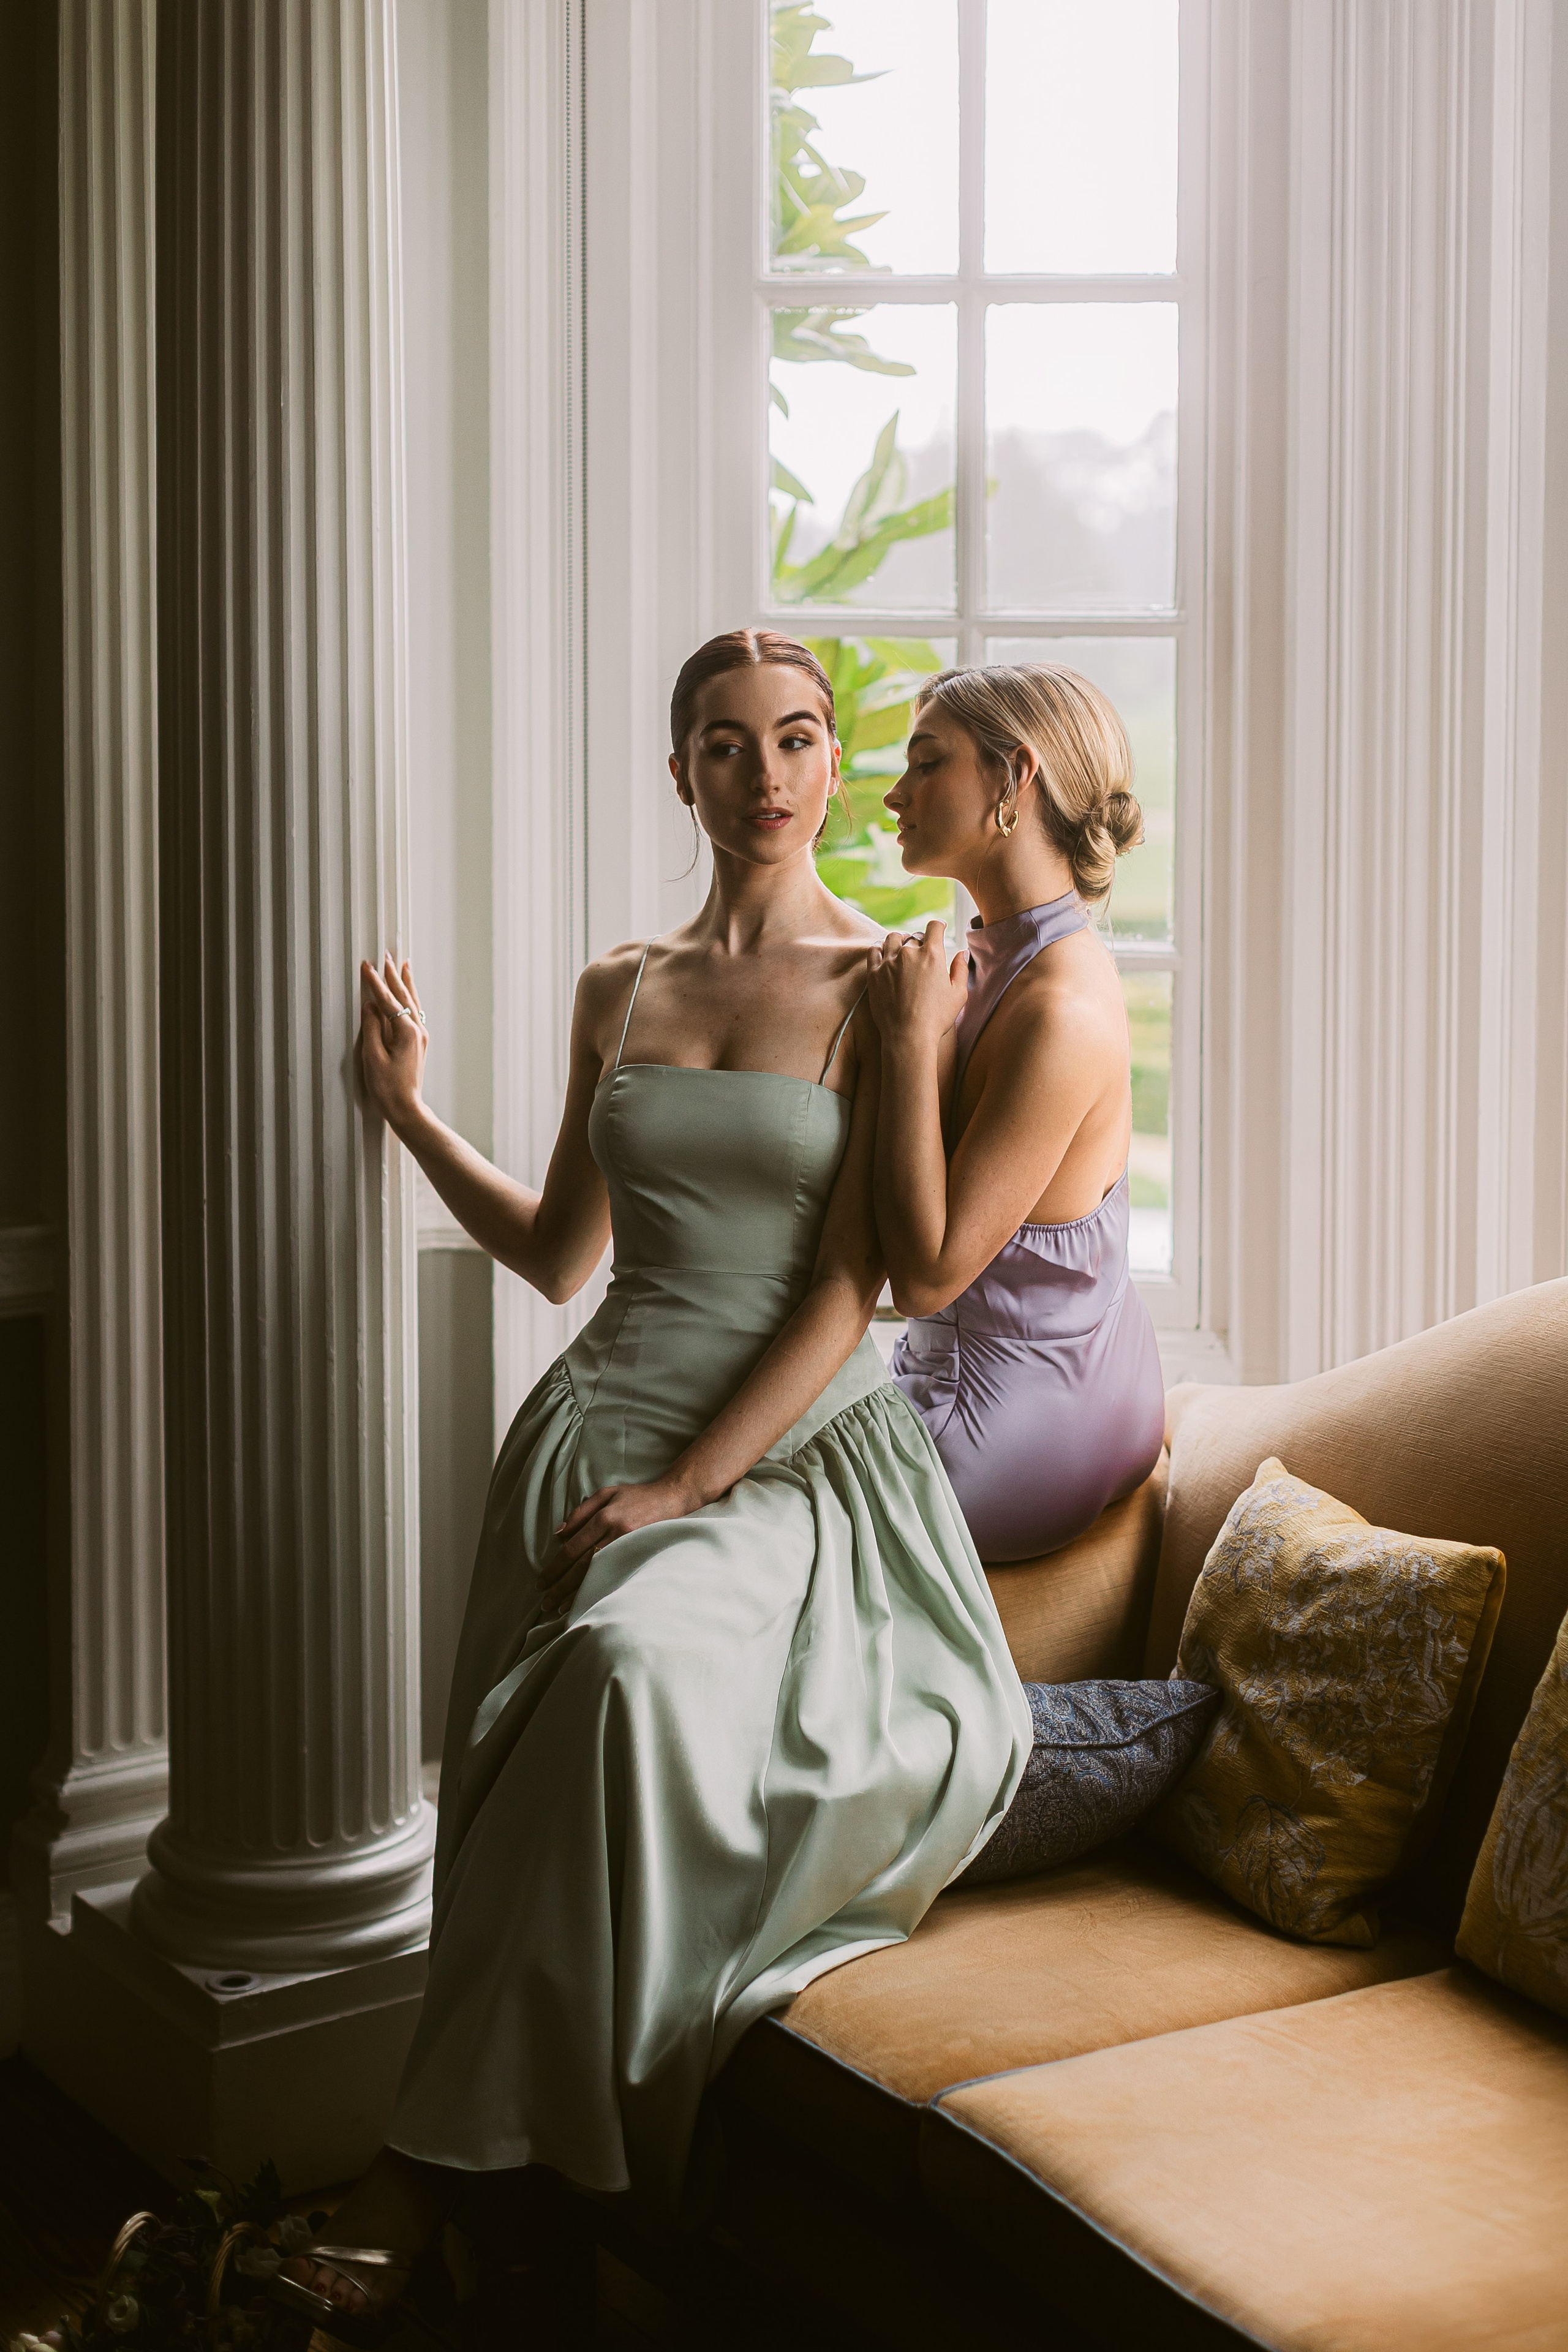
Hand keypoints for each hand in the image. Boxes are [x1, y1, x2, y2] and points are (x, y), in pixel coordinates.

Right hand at [357, 955, 427, 1134]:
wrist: (405, 1108)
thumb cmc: (387, 1087)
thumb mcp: (373, 1057)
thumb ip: (372, 1028)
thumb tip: (370, 1006)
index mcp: (406, 1032)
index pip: (387, 1000)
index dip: (375, 982)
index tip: (366, 965)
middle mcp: (418, 1030)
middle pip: (403, 996)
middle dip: (393, 975)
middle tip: (386, 955)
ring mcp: (421, 1036)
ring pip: (412, 1002)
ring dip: (405, 983)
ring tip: (403, 964)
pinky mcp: (419, 1043)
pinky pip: (414, 1012)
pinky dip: (410, 998)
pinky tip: (408, 993)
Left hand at [539, 1473, 702, 1616]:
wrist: (670, 1498)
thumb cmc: (635, 1496)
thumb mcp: (605, 1493)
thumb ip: (580, 1512)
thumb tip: (558, 1535)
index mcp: (603, 1517)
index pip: (572, 1548)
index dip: (555, 1568)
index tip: (542, 1581)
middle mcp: (614, 1534)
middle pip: (581, 1566)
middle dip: (560, 1586)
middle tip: (545, 1602)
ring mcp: (628, 1547)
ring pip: (596, 1575)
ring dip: (576, 1594)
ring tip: (559, 1608)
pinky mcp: (639, 1555)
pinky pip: (613, 1576)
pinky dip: (598, 1590)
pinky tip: (587, 1602)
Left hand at [866, 921, 966, 1050]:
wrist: (908, 1036)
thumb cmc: (937, 1018)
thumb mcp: (958, 994)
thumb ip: (961, 969)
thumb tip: (962, 953)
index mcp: (932, 955)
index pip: (935, 926)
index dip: (939, 926)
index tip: (939, 929)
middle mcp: (909, 953)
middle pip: (914, 936)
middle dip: (920, 941)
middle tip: (922, 952)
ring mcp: (889, 962)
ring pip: (893, 938)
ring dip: (900, 940)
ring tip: (902, 949)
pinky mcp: (874, 973)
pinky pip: (874, 950)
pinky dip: (881, 948)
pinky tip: (885, 953)